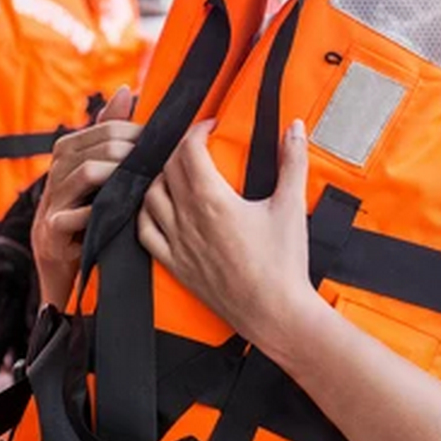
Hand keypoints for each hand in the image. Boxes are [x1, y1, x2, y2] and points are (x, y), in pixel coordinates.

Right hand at [33, 87, 140, 307]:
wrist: (66, 272)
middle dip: (128, 150)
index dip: (129, 131)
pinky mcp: (50, 235)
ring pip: (83, 173)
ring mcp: (50, 206)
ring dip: (117, 173)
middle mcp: (54, 177)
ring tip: (142, 179)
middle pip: (91, 147)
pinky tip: (118, 212)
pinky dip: (94, 212)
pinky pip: (70, 216)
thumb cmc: (89, 219)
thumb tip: (126, 90)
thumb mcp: (101, 177)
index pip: (97, 131)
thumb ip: (109, 136)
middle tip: (157, 158)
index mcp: (66, 158)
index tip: (157, 139)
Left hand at [137, 119, 313, 347]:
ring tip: (178, 173)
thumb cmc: (283, 264)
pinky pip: (145, 232)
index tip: (210, 127)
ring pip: (150, 196)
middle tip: (199, 146)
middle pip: (168, 168)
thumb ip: (292, 161)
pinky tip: (157, 208)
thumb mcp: (291, 205)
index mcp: (212, 200)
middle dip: (181, 150)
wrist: (275, 312)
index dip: (196, 131)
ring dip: (161, 178)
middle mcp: (187, 218)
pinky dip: (146, 213)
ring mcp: (177, 243)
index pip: (188, 150)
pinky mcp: (175, 265)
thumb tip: (295, 128)